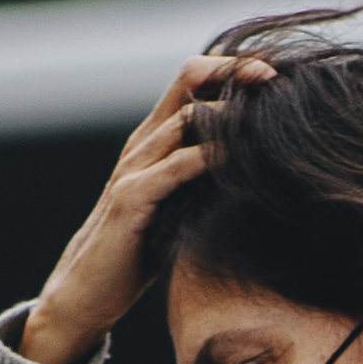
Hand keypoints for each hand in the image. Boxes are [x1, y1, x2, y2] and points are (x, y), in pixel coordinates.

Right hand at [24, 46, 246, 363]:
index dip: (230, 70)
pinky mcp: (132, 199)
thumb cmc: (138, 252)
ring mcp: (134, 168)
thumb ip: (205, 179)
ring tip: (268, 109)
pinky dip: (210, 156)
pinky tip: (240, 156)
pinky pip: (176, 167)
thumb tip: (259, 170)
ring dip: (229, 111)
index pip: (191, 82)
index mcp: (154, 140)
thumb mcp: (178, 204)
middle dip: (234, 73)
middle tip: (275, 76)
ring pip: (184, 118)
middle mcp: (143, 144)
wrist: (87, 292)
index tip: (271, 74)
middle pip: (187, 81)